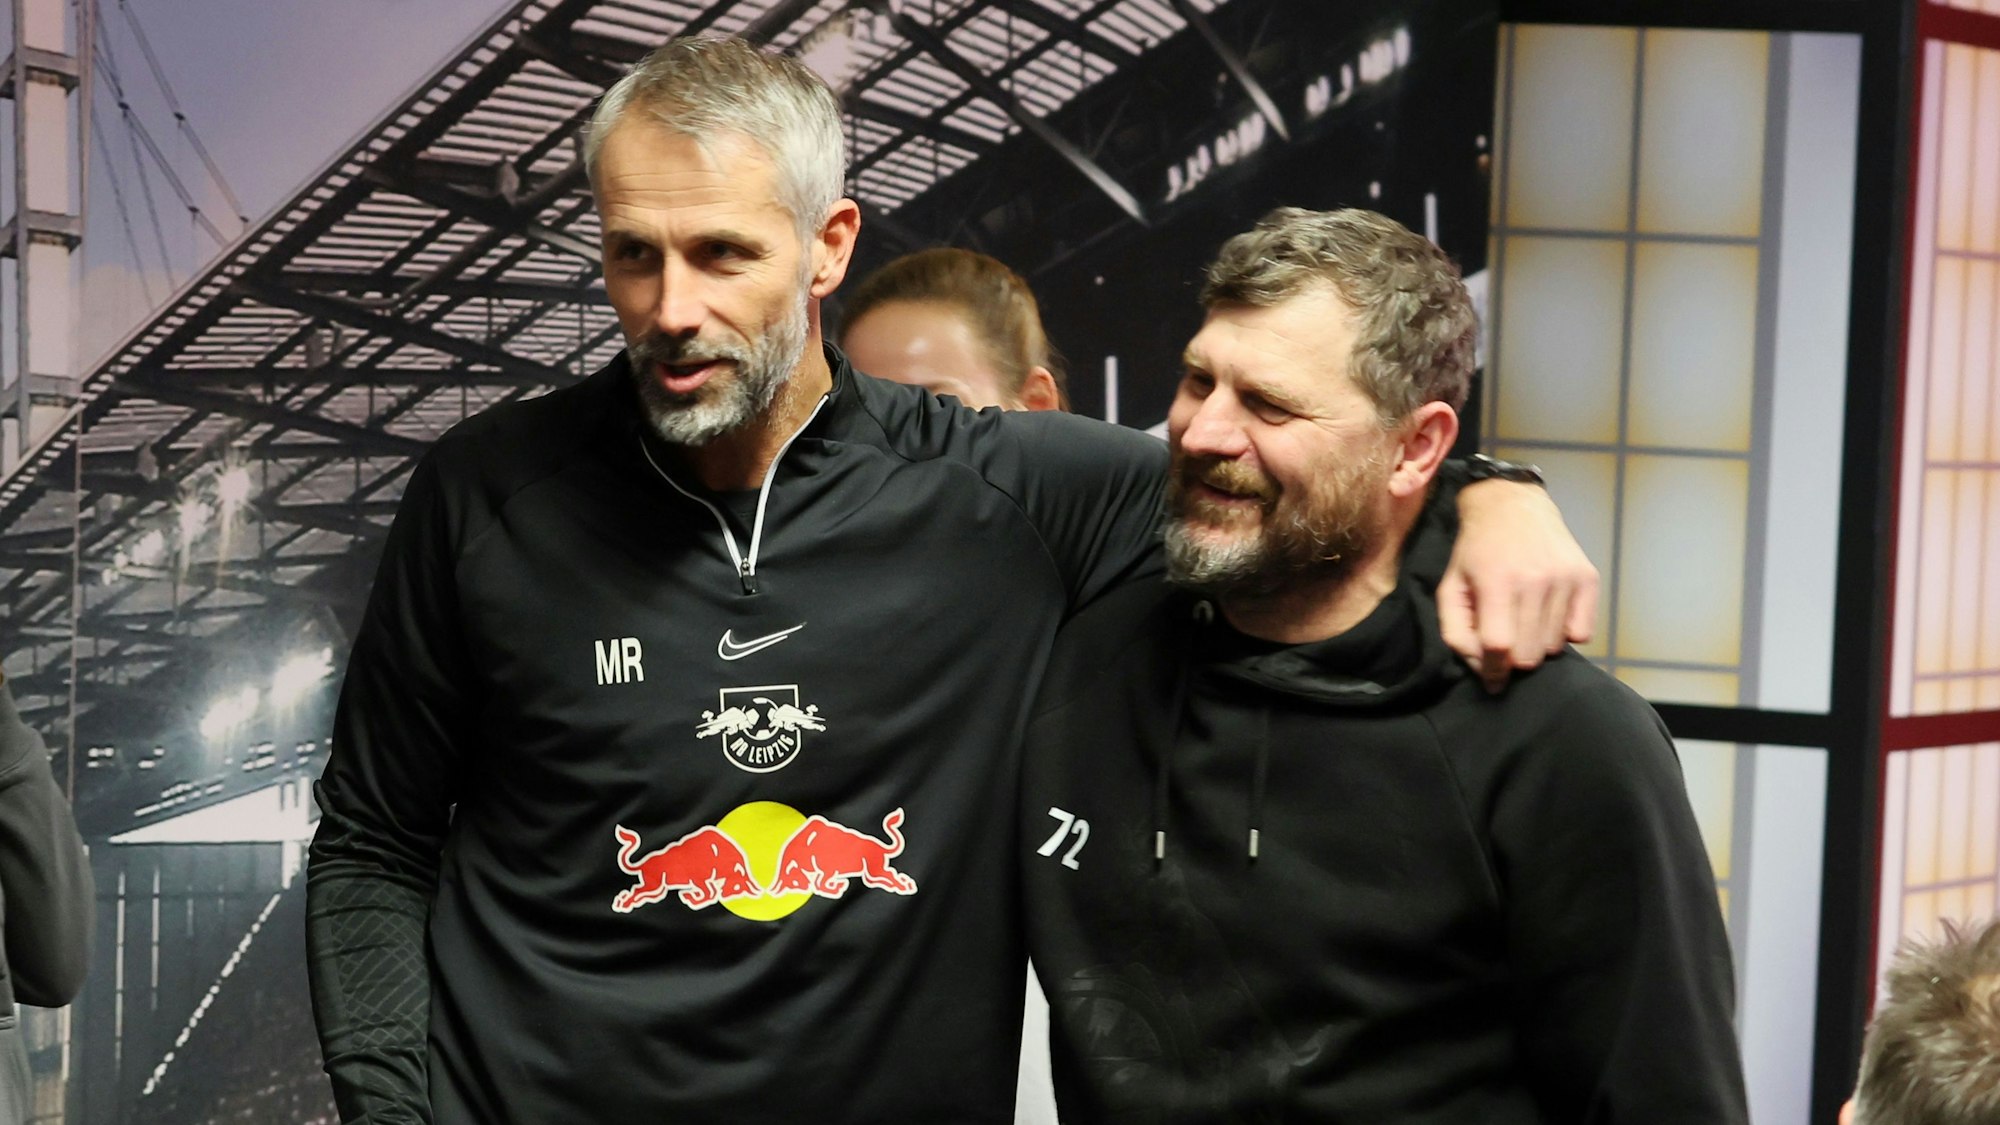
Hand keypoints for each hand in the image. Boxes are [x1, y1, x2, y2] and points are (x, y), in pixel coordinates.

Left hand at [1439, 479, 1598, 691]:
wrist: (1512, 506)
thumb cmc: (1476, 552)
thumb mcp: (1450, 588)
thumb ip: (1457, 632)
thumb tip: (1483, 668)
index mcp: (1496, 583)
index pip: (1499, 646)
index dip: (1492, 670)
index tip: (1491, 677)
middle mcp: (1535, 580)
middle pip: (1529, 655)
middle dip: (1513, 658)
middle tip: (1507, 640)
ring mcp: (1565, 578)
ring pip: (1554, 647)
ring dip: (1537, 643)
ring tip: (1525, 619)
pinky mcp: (1588, 578)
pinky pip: (1582, 633)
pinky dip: (1564, 633)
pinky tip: (1548, 614)